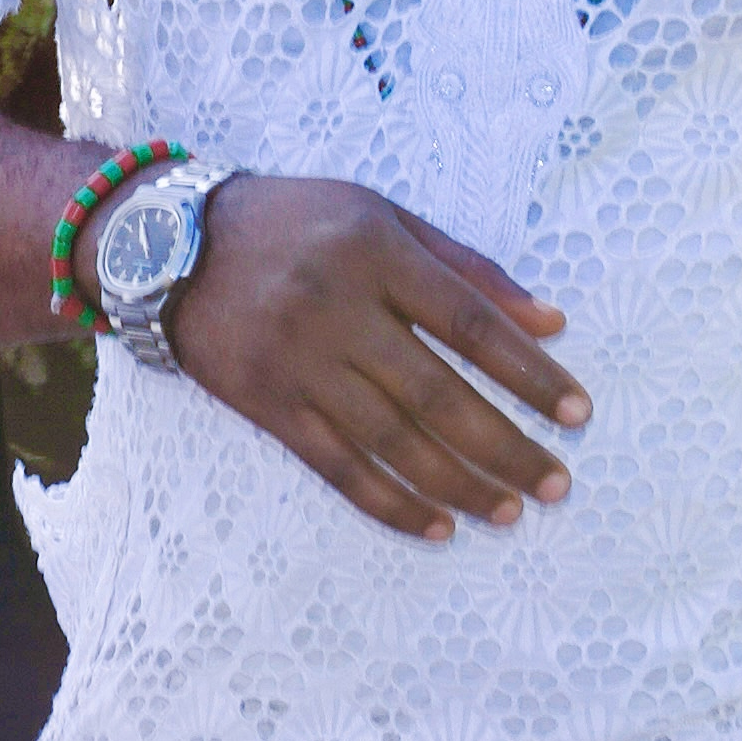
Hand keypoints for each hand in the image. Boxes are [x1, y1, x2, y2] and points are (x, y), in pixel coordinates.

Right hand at [161, 175, 586, 539]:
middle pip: (437, 392)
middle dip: (504, 444)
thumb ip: (465, 266)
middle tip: (556, 484)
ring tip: (509, 511)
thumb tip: (550, 322)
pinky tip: (436, 525)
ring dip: (458, 483)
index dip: (528, 371)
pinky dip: (389, 501)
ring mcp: (298, 360)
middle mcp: (338, 306)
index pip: (469, 321)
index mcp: (376, 251)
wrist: (165, 242)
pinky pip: (337, 465)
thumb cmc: (293, 221)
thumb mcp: (379, 215)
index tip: (576, 412)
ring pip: (392, 439)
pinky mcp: (266, 403)